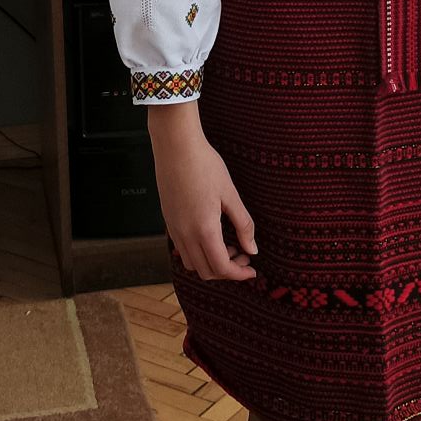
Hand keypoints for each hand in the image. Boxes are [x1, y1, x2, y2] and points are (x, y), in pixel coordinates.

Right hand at [150, 125, 258, 281]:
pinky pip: (182, 249)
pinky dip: (198, 252)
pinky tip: (211, 235)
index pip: (222, 267)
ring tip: (228, 245)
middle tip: (243, 256)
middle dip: (227, 271)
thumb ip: (243, 224)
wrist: (176, 146)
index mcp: (204, 229)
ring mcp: (173, 228)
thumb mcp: (230, 194)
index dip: (239, 274)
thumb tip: (252, 249)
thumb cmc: (204, 165)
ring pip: (192, 263)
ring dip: (211, 263)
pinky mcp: (168, 221)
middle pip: (206, 271)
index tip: (252, 270)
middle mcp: (185, 234)